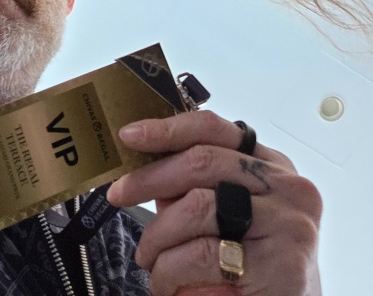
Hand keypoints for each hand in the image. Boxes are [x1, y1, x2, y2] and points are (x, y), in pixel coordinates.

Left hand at [107, 111, 321, 295]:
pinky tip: (165, 281)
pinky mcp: (282, 267)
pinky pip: (202, 255)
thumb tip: (143, 166)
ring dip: (157, 236)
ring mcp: (289, 225)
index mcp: (274, 165)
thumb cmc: (261, 263)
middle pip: (201, 163)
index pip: (213, 129)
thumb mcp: (236, 213)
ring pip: (196, 208)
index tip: (130, 135)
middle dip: (149, 178)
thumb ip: (197, 187)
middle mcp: (288, 188)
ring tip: (148, 257)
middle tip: (120, 194)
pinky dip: (170, 269)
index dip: (166, 128)